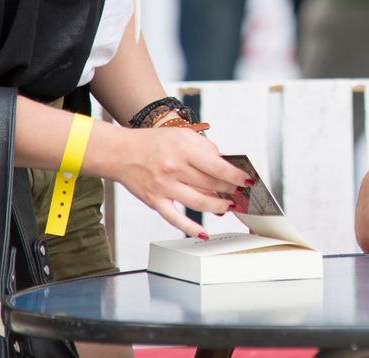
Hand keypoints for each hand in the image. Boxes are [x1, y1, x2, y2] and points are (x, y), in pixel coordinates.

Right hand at [108, 127, 251, 236]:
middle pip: (211, 185)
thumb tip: (223, 163)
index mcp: (184, 150)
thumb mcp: (182, 135)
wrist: (121, 152)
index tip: (248, 181)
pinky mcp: (154, 201)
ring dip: (218, 207)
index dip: (236, 176)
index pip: (218, 167)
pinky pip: (175, 218)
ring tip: (228, 207)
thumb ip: (204, 148)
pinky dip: (190, 228)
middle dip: (230, 191)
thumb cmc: (153, 143)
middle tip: (240, 194)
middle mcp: (174, 168)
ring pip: (198, 203)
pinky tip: (204, 233)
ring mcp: (164, 187)